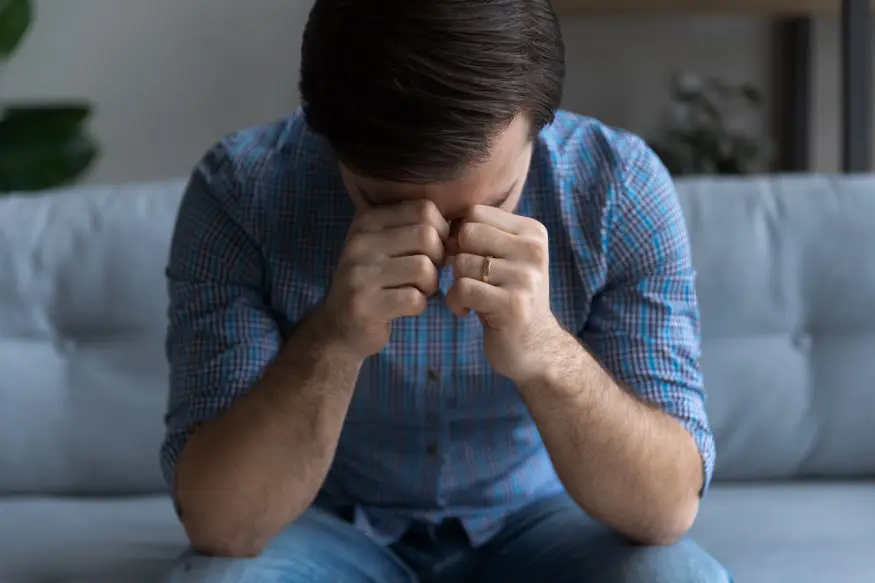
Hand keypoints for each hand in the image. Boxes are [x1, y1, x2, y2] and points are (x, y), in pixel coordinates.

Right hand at [320, 200, 448, 358]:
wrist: (338, 326)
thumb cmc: (374, 281)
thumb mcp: (386, 245)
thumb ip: (417, 228)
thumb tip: (461, 224)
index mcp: (367, 220)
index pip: (424, 209)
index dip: (440, 231)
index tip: (432, 251)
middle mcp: (359, 242)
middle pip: (427, 236)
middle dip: (438, 259)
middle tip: (427, 274)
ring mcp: (359, 273)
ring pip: (424, 268)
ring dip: (430, 284)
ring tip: (416, 290)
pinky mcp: (365, 304)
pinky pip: (414, 299)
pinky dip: (419, 305)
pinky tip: (406, 306)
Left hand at [446, 205, 562, 383]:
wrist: (535, 347)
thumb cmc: (509, 298)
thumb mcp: (505, 259)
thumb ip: (482, 236)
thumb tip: (440, 221)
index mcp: (533, 233)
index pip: (476, 213)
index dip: (460, 236)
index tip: (469, 259)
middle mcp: (533, 250)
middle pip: (467, 233)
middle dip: (458, 256)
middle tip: (468, 278)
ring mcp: (525, 277)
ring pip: (462, 262)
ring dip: (457, 282)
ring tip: (471, 297)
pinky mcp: (512, 305)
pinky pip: (463, 288)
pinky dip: (455, 302)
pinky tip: (465, 311)